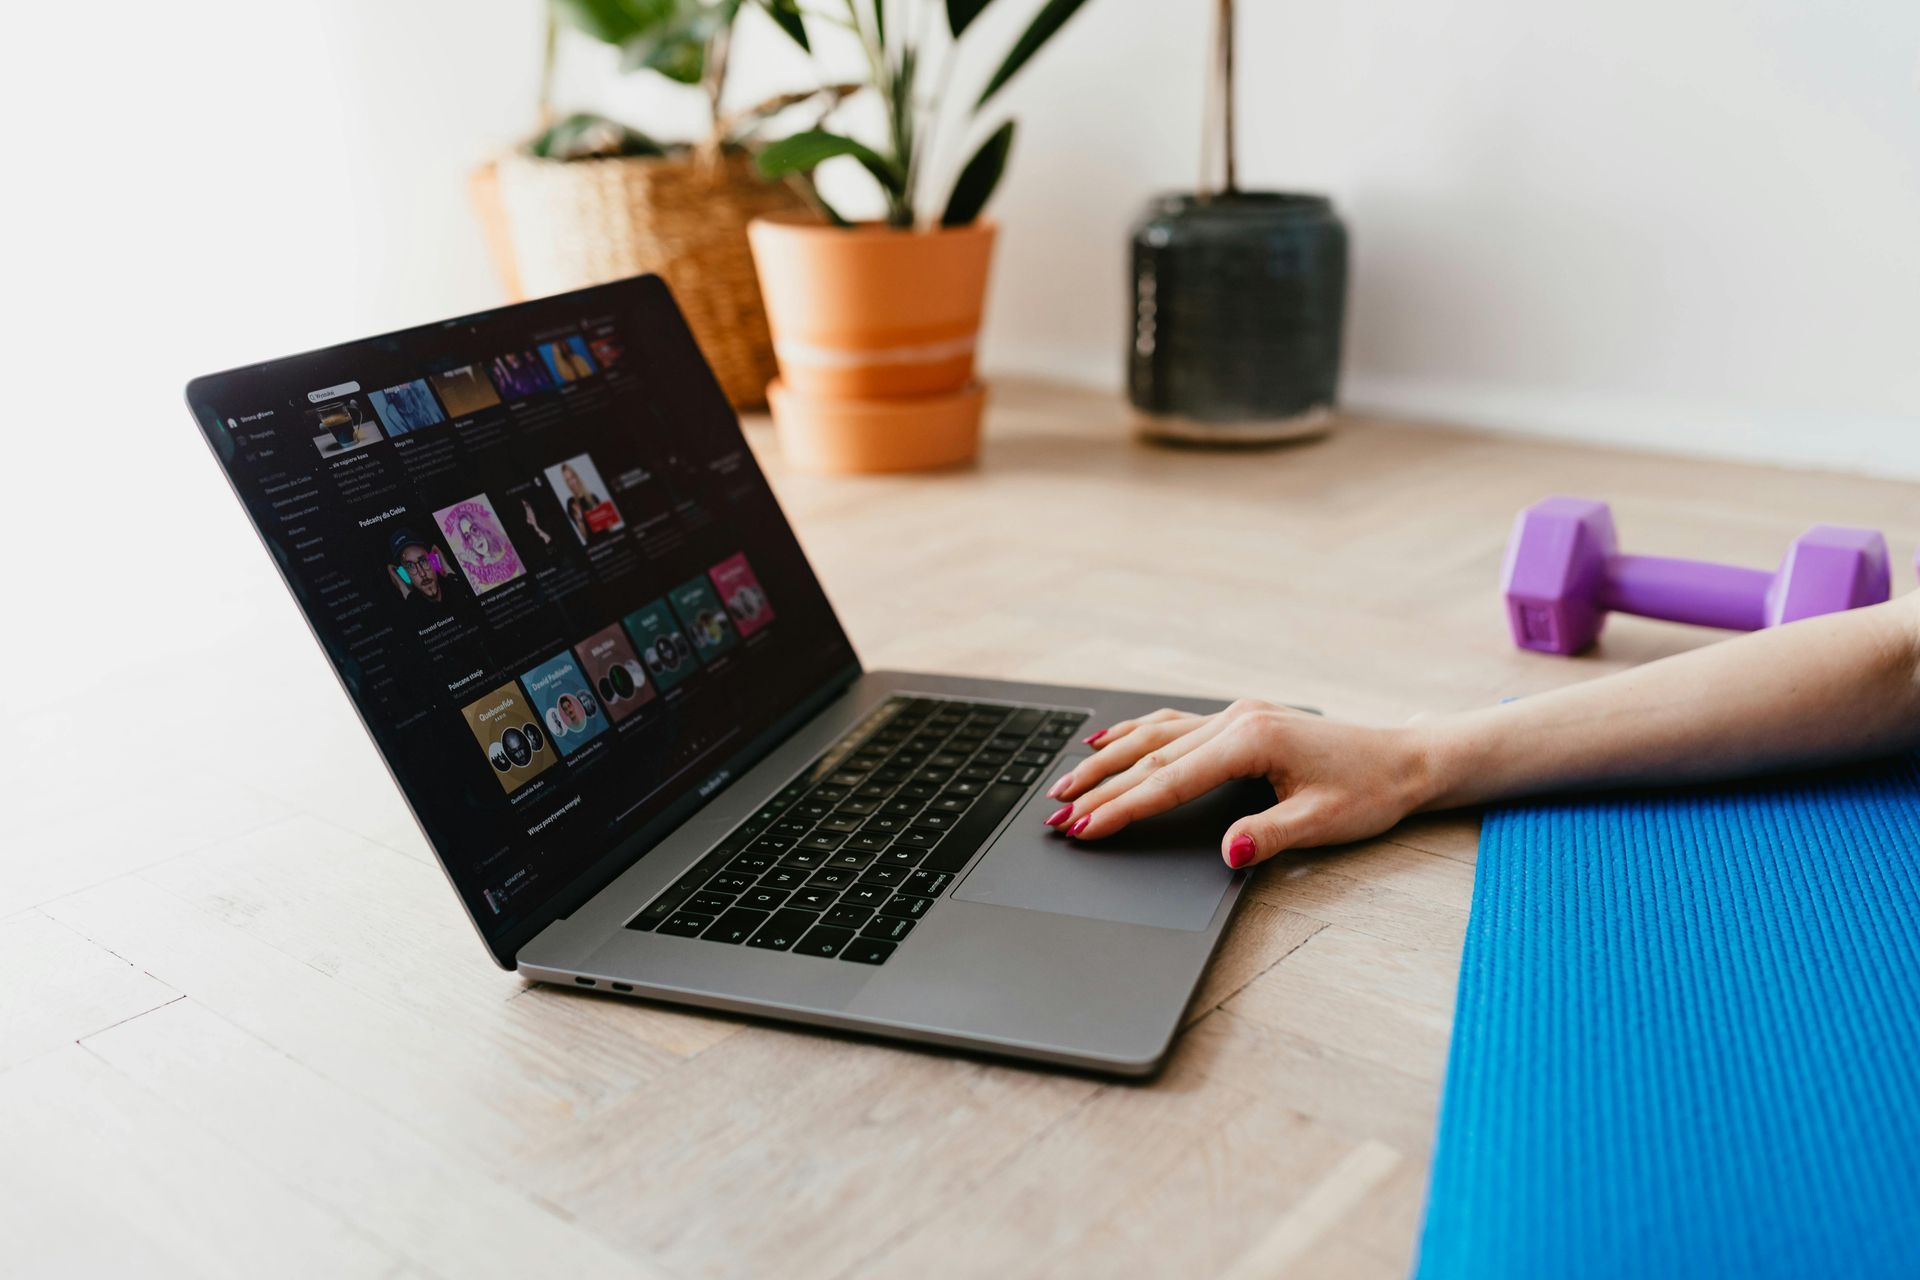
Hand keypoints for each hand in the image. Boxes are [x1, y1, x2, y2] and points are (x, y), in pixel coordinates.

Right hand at [1041, 700, 1434, 867]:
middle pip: (1151, 757)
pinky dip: (1136, 734)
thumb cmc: (1370, 791)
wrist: (1406, 759)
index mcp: (1253, 740)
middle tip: (1056, 816)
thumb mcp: (1324, 824)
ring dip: (1107, 760)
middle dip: (1099, 788)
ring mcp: (1237, 715)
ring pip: (1155, 736)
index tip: (1085, 829)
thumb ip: (1270, 835)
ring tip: (1065, 784)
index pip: (1170, 782)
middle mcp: (1238, 720)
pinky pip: (1175, 725)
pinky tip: (1108, 740)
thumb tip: (1226, 851)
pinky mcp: (1242, 720)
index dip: (1122, 809)